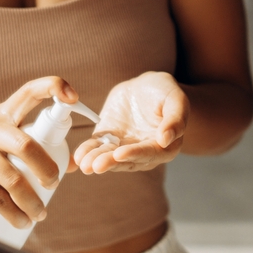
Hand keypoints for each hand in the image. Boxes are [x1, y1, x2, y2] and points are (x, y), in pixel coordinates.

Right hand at [0, 76, 77, 228]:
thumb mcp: (7, 141)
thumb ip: (38, 146)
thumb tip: (74, 163)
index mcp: (5, 113)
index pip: (29, 92)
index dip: (53, 88)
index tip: (73, 97)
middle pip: (26, 145)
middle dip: (46, 169)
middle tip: (54, 184)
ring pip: (12, 178)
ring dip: (31, 201)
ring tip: (40, 214)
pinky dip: (13, 213)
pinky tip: (22, 222)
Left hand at [74, 71, 188, 173]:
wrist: (143, 87)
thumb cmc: (164, 91)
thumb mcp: (175, 99)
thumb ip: (175, 119)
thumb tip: (166, 140)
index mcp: (166, 146)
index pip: (151, 153)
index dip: (136, 154)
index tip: (121, 153)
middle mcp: (145, 153)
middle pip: (128, 161)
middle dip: (111, 162)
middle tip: (96, 165)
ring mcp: (124, 148)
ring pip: (110, 157)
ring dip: (97, 161)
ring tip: (84, 164)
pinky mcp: (107, 141)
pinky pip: (96, 148)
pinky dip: (86, 152)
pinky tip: (76, 157)